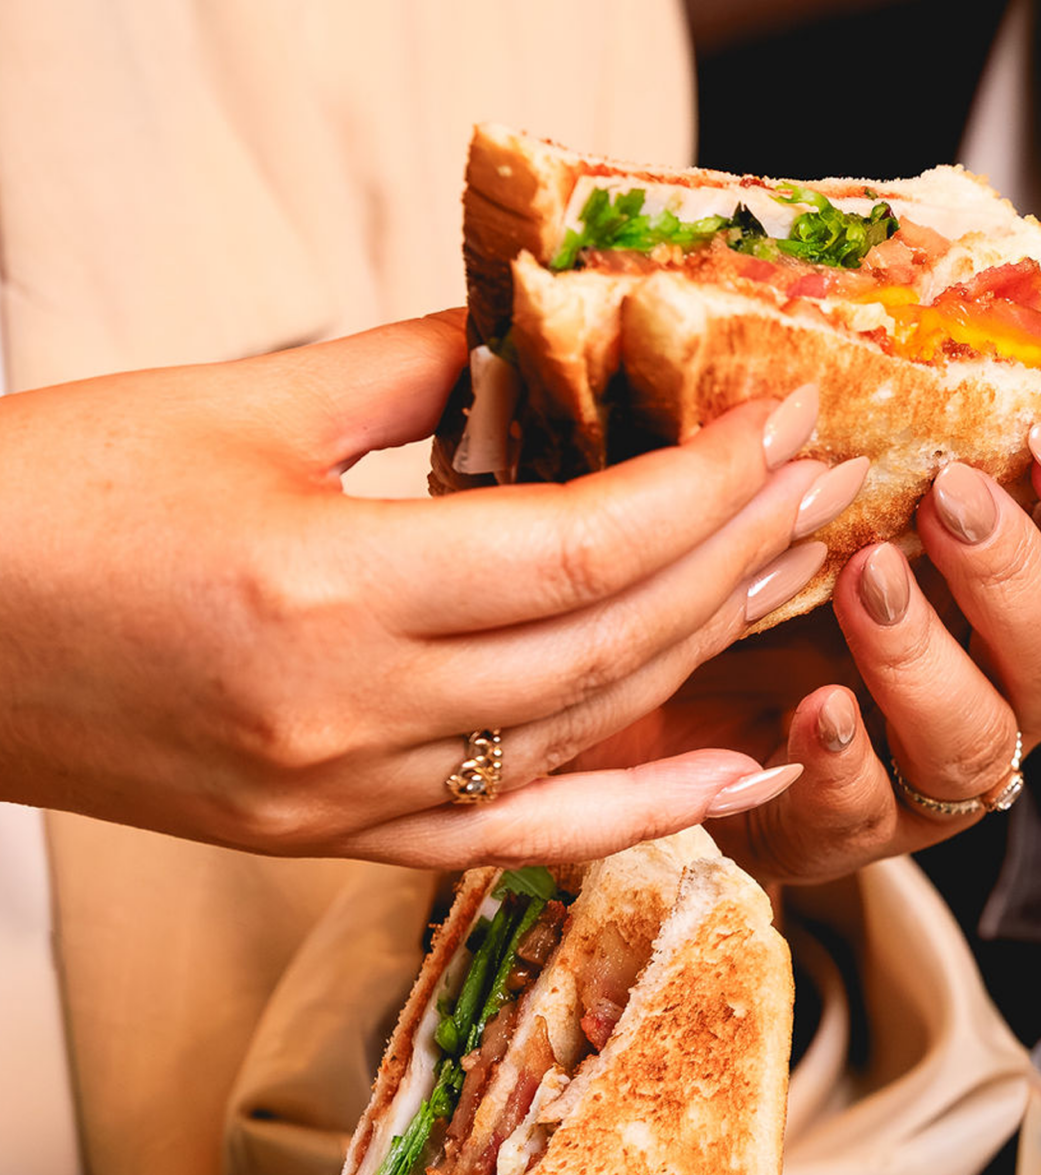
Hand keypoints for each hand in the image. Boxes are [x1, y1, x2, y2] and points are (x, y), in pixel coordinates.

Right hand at [0, 313, 842, 864]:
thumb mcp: (238, 401)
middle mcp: (355, 717)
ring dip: (710, 654)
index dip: (713, 484)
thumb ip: (416, 371)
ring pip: (586, 731)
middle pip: (614, 637)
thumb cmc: (41, 501)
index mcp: (329, 588)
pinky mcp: (326, 841)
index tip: (790, 426)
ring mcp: (343, 799)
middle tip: (829, 486)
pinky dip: (641, 807)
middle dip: (740, 555)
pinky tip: (739, 771)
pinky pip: (521, 839)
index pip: (590, 542)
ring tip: (799, 579)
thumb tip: (545, 333)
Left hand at [576, 426, 1040, 882]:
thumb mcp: (927, 354)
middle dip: (1014, 578)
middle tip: (948, 503)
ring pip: (979, 746)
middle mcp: (1002, 666)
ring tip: (865, 587)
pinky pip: (862, 819)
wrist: (668, 558)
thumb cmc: (820, 441)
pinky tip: (814, 711)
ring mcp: (924, 747)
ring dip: (930, 667)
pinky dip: (847, 771)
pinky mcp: (832, 809)